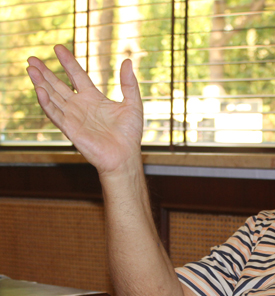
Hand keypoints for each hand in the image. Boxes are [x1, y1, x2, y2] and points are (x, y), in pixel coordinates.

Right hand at [26, 45, 143, 175]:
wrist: (125, 156)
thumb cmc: (130, 134)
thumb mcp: (133, 104)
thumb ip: (129, 83)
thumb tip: (128, 61)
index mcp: (94, 98)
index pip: (77, 75)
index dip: (68, 62)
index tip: (57, 48)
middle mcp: (80, 106)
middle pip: (58, 85)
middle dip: (45, 72)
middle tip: (32, 58)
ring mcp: (73, 117)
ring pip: (52, 97)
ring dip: (41, 83)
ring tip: (30, 69)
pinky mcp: (70, 129)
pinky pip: (55, 114)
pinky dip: (46, 103)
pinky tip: (40, 90)